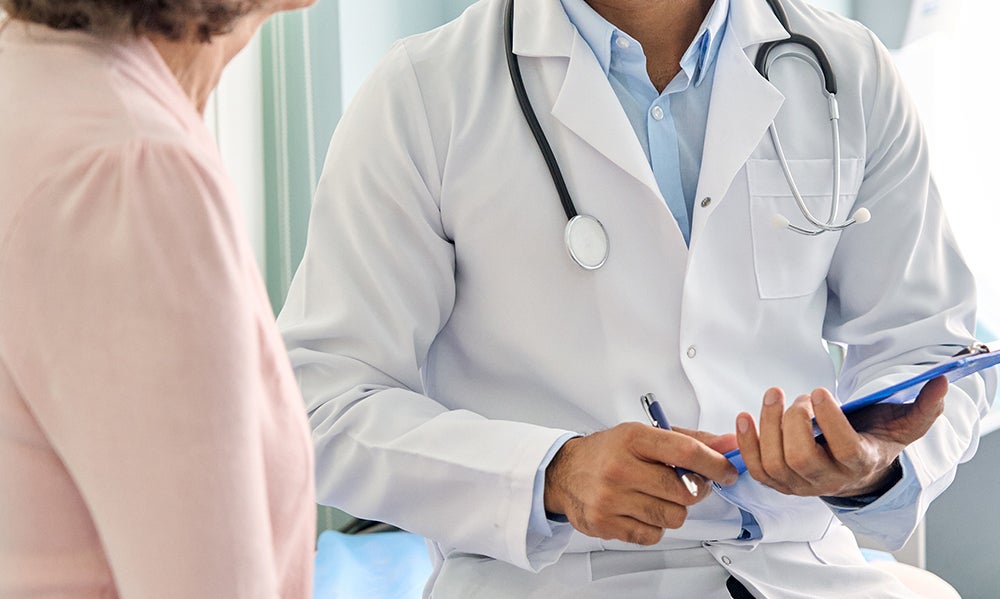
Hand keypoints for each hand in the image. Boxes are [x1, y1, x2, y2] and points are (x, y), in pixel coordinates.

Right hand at [544, 422, 739, 544]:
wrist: (565, 473)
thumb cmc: (608, 452)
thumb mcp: (645, 435)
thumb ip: (691, 440)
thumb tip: (730, 445)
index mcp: (633, 439)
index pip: (686, 451)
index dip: (715, 464)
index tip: (727, 470)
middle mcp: (620, 468)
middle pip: (684, 491)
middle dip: (695, 490)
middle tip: (687, 485)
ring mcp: (611, 498)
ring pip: (673, 517)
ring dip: (673, 510)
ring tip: (657, 496)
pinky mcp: (606, 524)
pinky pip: (653, 535)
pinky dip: (654, 526)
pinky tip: (640, 510)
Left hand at [735, 376, 946, 497]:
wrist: (856, 469)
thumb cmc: (874, 439)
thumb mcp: (903, 424)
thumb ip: (924, 407)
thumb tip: (942, 383)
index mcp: (859, 463)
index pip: (844, 449)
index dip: (829, 421)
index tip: (819, 391)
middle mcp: (828, 479)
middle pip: (800, 458)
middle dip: (793, 421)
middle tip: (798, 396)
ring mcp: (800, 484)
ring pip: (775, 463)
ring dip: (768, 425)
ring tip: (773, 395)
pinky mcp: (779, 483)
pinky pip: (757, 469)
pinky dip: (746, 443)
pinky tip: (745, 417)